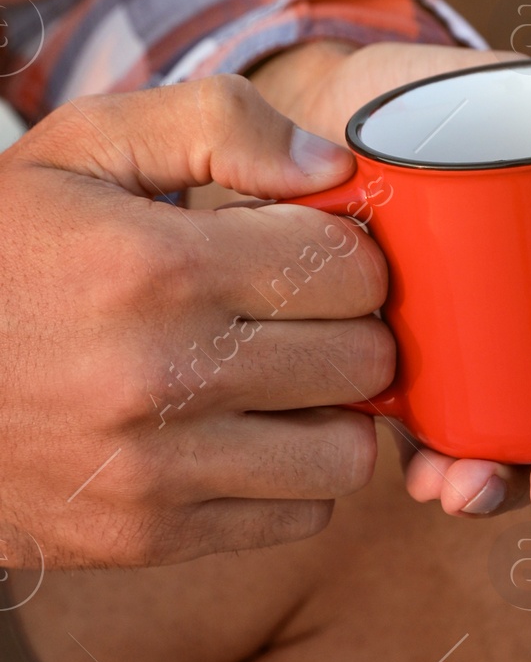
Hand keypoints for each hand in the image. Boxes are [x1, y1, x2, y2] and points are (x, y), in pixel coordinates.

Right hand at [0, 76, 390, 567]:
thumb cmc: (1, 253)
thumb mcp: (78, 149)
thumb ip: (213, 123)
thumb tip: (333, 167)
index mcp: (155, 267)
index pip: (351, 269)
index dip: (344, 251)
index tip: (301, 250)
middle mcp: (163, 376)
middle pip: (363, 359)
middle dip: (347, 326)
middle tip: (295, 312)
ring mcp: (157, 471)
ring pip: (345, 453)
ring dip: (331, 412)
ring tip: (279, 378)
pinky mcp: (148, 538)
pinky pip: (297, 518)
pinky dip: (289, 480)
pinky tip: (238, 434)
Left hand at [248, 40, 530, 515]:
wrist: (340, 107)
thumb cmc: (429, 89)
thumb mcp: (480, 78)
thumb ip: (498, 81)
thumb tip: (516, 94)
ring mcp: (505, 349)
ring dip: (511, 487)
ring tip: (464, 492)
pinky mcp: (433, 366)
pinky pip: (459, 440)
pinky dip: (450, 473)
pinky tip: (422, 479)